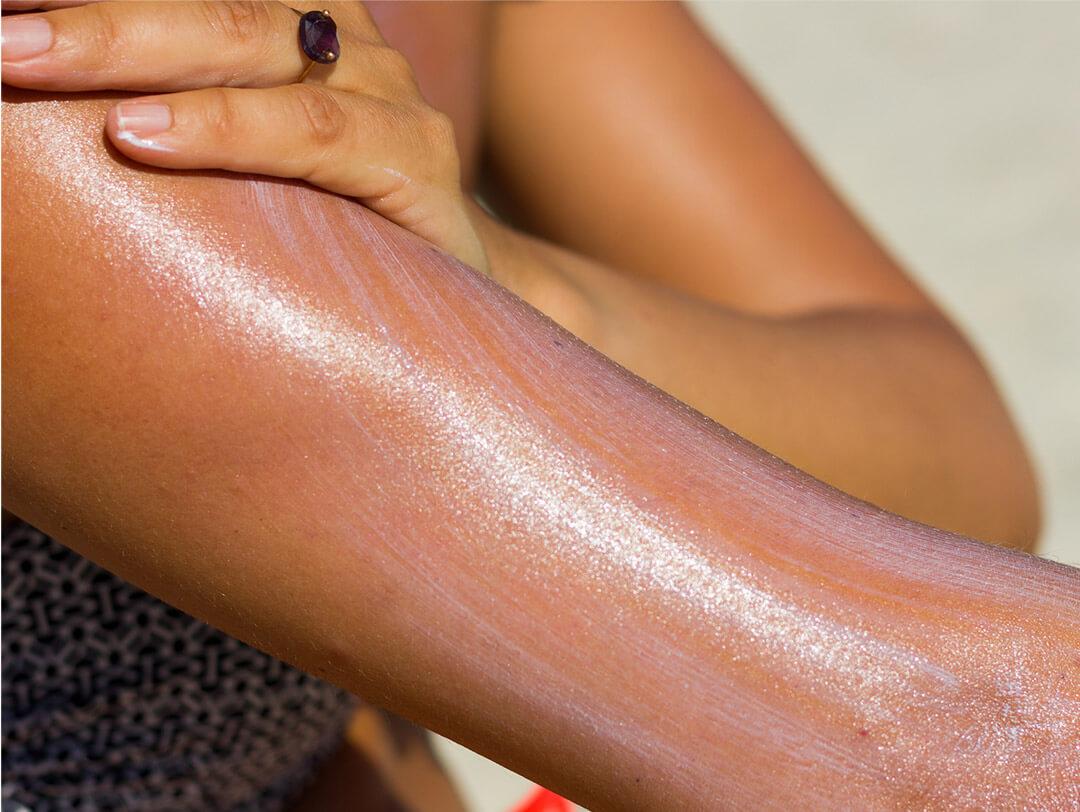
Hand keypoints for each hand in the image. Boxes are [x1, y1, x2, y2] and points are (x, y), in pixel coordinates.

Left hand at [0, 0, 487, 271]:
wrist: (459, 284)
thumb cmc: (334, 223)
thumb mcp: (254, 154)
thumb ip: (187, 107)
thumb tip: (84, 118)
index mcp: (296, 21)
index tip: (5, 8)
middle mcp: (342, 37)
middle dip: (90, 10)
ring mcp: (387, 91)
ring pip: (251, 41)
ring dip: (128, 45)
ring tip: (23, 59)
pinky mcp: (417, 161)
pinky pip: (314, 129)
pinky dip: (226, 126)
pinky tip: (140, 133)